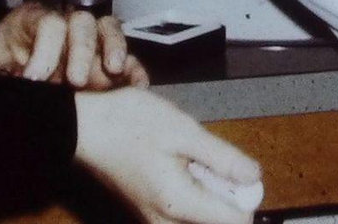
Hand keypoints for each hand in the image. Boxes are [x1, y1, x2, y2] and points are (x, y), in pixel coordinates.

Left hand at [0, 3, 148, 89]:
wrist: (10, 63)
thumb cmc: (4, 59)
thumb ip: (3, 71)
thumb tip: (14, 82)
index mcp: (36, 19)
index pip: (48, 24)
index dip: (44, 50)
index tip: (35, 79)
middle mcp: (67, 24)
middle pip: (82, 22)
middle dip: (81, 50)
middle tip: (74, 81)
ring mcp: (90, 40)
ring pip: (108, 29)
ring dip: (114, 47)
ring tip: (114, 71)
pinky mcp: (106, 60)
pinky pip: (128, 57)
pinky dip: (135, 69)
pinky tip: (137, 86)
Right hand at [75, 87, 260, 223]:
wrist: (84, 127)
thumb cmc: (129, 124)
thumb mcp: (183, 131)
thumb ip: (222, 157)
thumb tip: (254, 176)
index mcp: (179, 205)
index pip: (235, 221)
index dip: (244, 193)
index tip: (233, 168)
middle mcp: (165, 223)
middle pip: (216, 220)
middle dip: (222, 190)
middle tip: (205, 156)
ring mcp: (153, 219)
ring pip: (198, 215)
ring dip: (204, 187)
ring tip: (186, 155)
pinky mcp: (146, 212)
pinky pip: (181, 209)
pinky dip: (188, 187)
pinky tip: (174, 161)